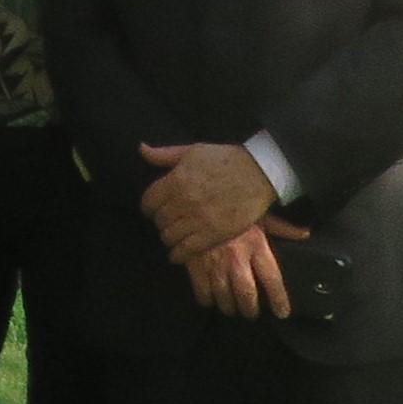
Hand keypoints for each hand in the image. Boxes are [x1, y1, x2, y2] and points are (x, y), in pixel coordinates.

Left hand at [139, 142, 278, 263]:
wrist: (261, 172)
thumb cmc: (226, 159)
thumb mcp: (193, 151)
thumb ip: (164, 155)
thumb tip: (141, 149)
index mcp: (176, 180)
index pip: (148, 202)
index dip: (149, 207)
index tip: (154, 209)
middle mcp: (184, 201)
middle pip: (159, 221)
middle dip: (161, 221)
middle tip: (168, 222)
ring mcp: (199, 219)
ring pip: (169, 237)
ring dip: (169, 237)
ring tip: (175, 235)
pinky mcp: (214, 234)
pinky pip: (186, 250)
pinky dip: (178, 254)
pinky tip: (178, 253)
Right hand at [178, 213, 311, 318]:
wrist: (196, 199)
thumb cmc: (232, 207)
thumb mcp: (260, 214)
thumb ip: (283, 228)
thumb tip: (306, 234)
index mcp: (256, 245)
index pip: (273, 279)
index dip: (279, 299)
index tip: (282, 313)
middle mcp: (237, 257)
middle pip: (247, 294)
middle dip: (250, 309)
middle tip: (251, 314)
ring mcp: (214, 262)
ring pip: (224, 296)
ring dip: (228, 306)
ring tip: (231, 309)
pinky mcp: (194, 263)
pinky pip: (201, 290)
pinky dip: (206, 299)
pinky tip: (210, 299)